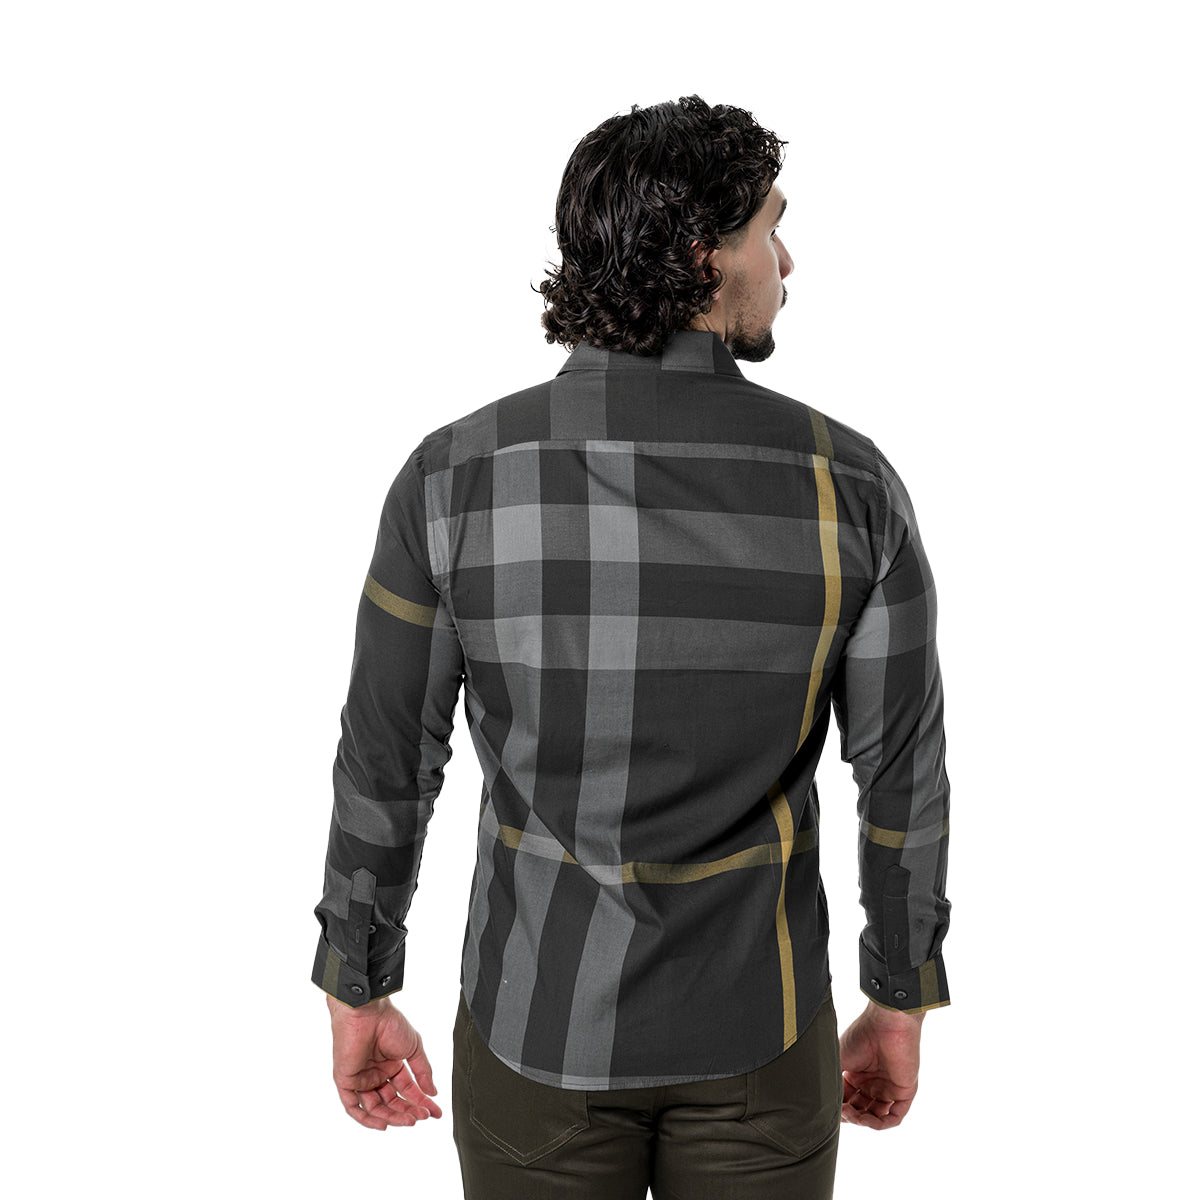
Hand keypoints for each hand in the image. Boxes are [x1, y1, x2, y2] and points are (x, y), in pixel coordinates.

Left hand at [326, 995, 443, 1130]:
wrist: (368, 1013)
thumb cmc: (390, 1023)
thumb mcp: (414, 1048)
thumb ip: (423, 1071)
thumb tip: (432, 1092)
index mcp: (391, 1064)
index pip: (407, 1090)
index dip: (421, 1102)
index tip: (436, 1113)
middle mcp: (375, 1074)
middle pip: (392, 1102)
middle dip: (408, 1111)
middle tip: (424, 1116)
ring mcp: (360, 1079)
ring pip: (375, 1108)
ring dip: (393, 1116)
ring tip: (410, 1120)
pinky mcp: (346, 1081)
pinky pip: (353, 1107)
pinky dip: (367, 1119)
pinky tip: (383, 1125)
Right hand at [839, 999, 922, 1129]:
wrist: (886, 1024)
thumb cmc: (861, 1035)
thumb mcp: (839, 1059)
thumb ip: (832, 1081)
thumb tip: (818, 1101)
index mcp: (858, 1074)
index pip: (847, 1099)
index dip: (839, 1108)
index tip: (829, 1109)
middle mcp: (873, 1083)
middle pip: (860, 1110)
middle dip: (850, 1115)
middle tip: (841, 1112)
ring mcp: (889, 1088)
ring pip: (876, 1117)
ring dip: (863, 1121)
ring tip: (851, 1114)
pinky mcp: (904, 1092)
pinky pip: (894, 1117)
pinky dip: (880, 1123)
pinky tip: (867, 1119)